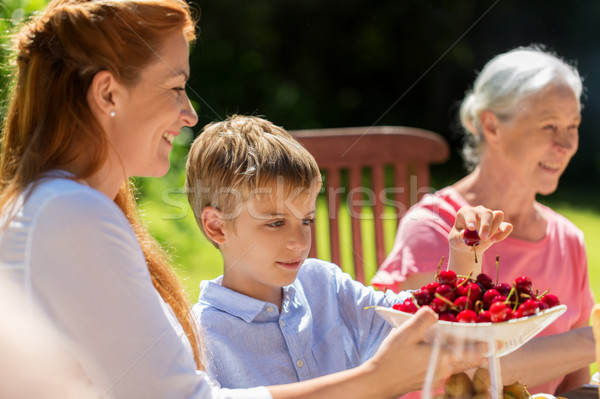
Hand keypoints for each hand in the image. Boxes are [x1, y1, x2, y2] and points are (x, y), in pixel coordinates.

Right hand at [367, 307, 485, 395]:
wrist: (379, 381)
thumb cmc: (392, 358)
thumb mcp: (405, 333)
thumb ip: (423, 320)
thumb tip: (435, 310)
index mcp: (443, 358)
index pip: (473, 354)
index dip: (487, 347)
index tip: (499, 341)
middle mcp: (445, 370)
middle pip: (470, 362)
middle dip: (480, 353)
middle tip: (489, 344)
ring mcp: (438, 377)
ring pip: (459, 367)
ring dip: (467, 358)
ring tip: (470, 348)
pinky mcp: (430, 380)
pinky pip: (449, 371)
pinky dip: (453, 362)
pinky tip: (444, 355)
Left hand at [448, 206, 512, 275]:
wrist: (467, 247)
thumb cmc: (459, 240)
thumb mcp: (455, 241)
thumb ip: (459, 238)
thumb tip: (464, 234)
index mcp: (465, 212)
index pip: (470, 212)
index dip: (471, 220)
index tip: (471, 229)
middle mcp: (479, 211)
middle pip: (487, 212)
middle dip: (486, 225)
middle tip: (483, 238)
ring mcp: (490, 217)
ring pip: (499, 215)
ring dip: (494, 229)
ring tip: (486, 239)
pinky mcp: (500, 226)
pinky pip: (507, 226)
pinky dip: (503, 233)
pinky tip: (494, 240)